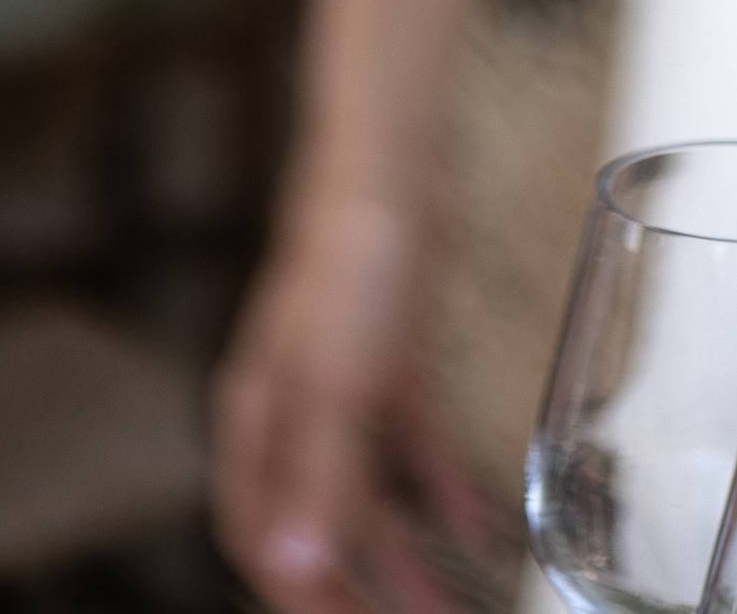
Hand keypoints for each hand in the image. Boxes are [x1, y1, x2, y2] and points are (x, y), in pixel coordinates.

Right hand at [214, 189, 499, 613]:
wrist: (394, 166)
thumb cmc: (349, 260)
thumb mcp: (335, 382)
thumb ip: (320, 476)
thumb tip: (297, 566)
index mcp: (259, 421)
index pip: (261, 534)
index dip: (297, 588)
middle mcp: (296, 411)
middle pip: (319, 522)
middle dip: (357, 586)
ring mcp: (346, 385)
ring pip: (369, 493)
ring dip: (406, 552)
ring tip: (449, 602)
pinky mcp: (395, 361)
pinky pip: (414, 446)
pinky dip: (442, 486)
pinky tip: (476, 521)